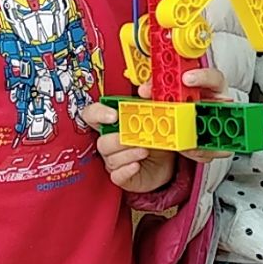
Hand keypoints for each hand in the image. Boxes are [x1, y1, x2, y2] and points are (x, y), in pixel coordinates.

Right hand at [82, 67, 229, 193]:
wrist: (170, 160)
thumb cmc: (159, 134)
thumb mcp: (157, 114)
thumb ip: (151, 100)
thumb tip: (147, 88)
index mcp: (116, 121)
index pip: (92, 114)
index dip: (98, 113)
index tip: (113, 115)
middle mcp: (112, 140)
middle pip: (101, 139)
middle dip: (117, 138)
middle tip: (133, 136)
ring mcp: (115, 159)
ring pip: (109, 157)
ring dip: (126, 153)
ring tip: (144, 149)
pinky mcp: (122, 175)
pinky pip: (116, 175)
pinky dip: (126, 170)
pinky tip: (137, 165)